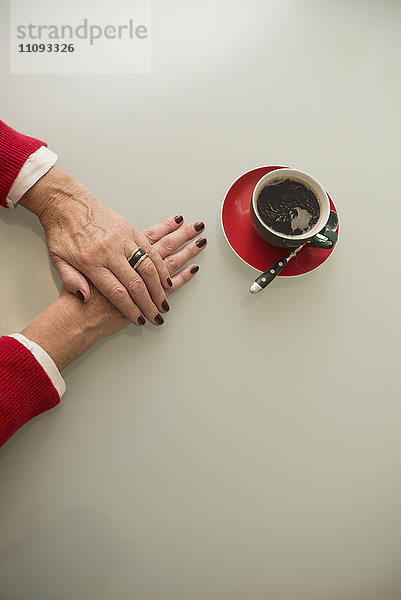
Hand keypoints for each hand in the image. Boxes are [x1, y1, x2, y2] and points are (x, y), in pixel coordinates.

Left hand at [21, 213, 206, 369]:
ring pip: (147, 267)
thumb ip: (71, 280)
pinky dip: (160, 265)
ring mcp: (121, 238)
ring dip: (159, 287)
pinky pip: (150, 249)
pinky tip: (165, 278)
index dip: (131, 309)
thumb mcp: (57, 259)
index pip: (116, 292)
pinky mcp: (129, 228)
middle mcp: (109, 250)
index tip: (140, 319)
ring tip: (164, 300)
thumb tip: (84, 297)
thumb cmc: (61, 230)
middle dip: (149, 303)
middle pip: (135, 283)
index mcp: (90, 262)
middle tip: (158, 315)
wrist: (65, 201)